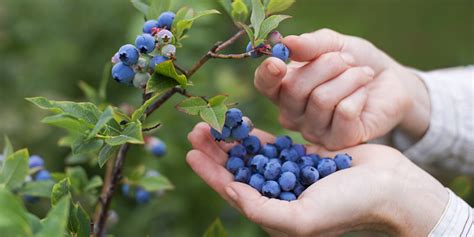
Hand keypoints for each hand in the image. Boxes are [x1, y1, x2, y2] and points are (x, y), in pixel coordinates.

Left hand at [186, 123, 446, 235]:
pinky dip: (256, 135)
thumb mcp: (302, 218)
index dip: (210, 173)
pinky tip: (241, 124)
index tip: (191, 153)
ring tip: (212, 122)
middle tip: (197, 129)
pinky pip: (273, 144)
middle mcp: (278, 194)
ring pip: (252, 155)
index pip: (233, 191)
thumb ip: (263, 209)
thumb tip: (232, 192)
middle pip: (238, 170)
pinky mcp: (304, 156)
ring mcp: (290, 174)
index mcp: (275, 212)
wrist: (389, 187)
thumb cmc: (349, 207)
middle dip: (216, 151)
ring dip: (231, 140)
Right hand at [254, 29, 430, 148]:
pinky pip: (344, 113)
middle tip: (347, 60)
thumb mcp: (333, 44)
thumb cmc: (354, 62)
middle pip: (295, 89)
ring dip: (349, 78)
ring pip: (321, 100)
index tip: (278, 62)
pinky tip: (364, 94)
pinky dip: (359, 94)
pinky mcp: (338, 142)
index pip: (264, 85)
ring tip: (362, 74)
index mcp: (284, 89)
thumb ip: (310, 45)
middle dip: (327, 65)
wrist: (388, 80)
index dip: (267, 75)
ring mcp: (314, 131)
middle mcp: (293, 114)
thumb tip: (287, 43)